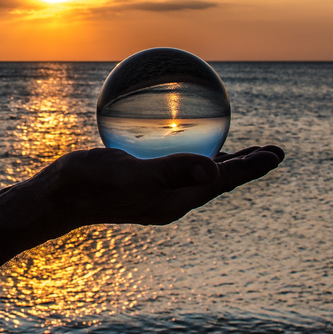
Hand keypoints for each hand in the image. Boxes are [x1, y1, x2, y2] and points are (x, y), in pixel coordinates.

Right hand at [31, 143, 284, 229]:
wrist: (56, 197)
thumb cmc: (92, 186)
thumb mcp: (135, 176)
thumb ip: (174, 171)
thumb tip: (215, 172)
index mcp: (175, 201)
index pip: (223, 182)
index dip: (251, 167)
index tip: (276, 153)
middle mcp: (169, 199)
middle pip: (217, 180)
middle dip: (245, 166)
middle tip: (272, 151)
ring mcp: (154, 190)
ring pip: (196, 172)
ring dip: (221, 160)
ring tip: (240, 148)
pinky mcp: (138, 179)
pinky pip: (171, 161)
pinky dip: (186, 148)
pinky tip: (179, 132)